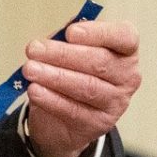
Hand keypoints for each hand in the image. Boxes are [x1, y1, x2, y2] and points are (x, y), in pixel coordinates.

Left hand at [20, 19, 140, 156]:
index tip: (70, 32)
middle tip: (34, 49)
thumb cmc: (70, 72)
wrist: (62, 116)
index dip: (98, 33)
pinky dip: (51, 99)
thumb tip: (58, 34)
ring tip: (29, 69)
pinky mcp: (99, 124)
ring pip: (87, 87)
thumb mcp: (69, 50)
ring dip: (55, 77)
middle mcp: (127, 76)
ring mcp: (116, 102)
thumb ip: (66, 38)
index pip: (124, 37)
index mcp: (125, 50)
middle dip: (63, 54)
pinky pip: (74, 110)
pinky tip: (35, 90)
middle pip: (100, 62)